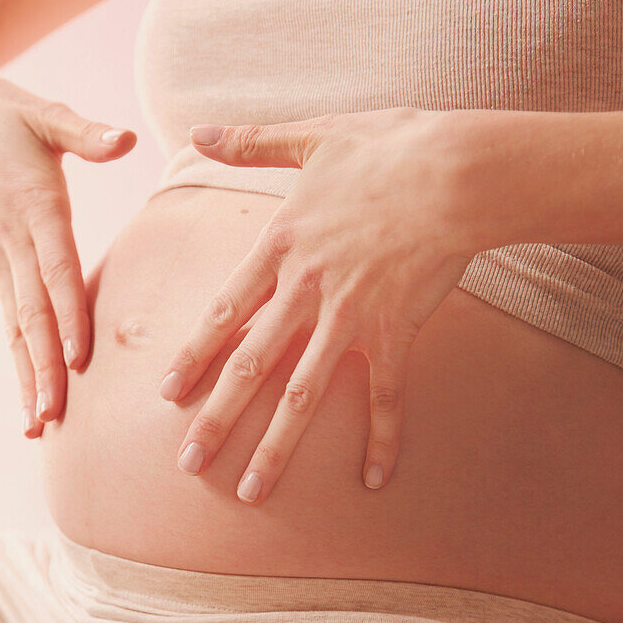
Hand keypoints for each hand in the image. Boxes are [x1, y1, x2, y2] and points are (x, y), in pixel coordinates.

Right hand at [0, 56, 135, 436]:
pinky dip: (20, 360)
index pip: (55, 271)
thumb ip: (84, 132)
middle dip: (44, 369)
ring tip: (39, 426)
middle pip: (33, 315)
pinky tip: (30, 398)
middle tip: (55, 418)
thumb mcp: (39, 112)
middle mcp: (13, 243)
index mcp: (34, 208)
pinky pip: (9, 322)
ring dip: (28, 377)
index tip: (79, 359)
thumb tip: (126, 139)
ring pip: (17, 328)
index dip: (68, 315)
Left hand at [159, 107, 488, 502]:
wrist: (456, 170)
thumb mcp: (312, 136)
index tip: (166, 393)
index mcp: (282, 247)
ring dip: (275, 446)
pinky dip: (380, 439)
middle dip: (216, 419)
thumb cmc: (387, 148)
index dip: (193, 355)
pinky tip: (372, 480)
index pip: (225, 312)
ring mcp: (350, 318)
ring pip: (303, 395)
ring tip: (251, 491)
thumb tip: (199, 130)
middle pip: (250, 367)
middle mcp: (306, 291)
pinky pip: (385, 397)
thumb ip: (251, 141)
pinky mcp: (396, 334)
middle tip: (188, 463)